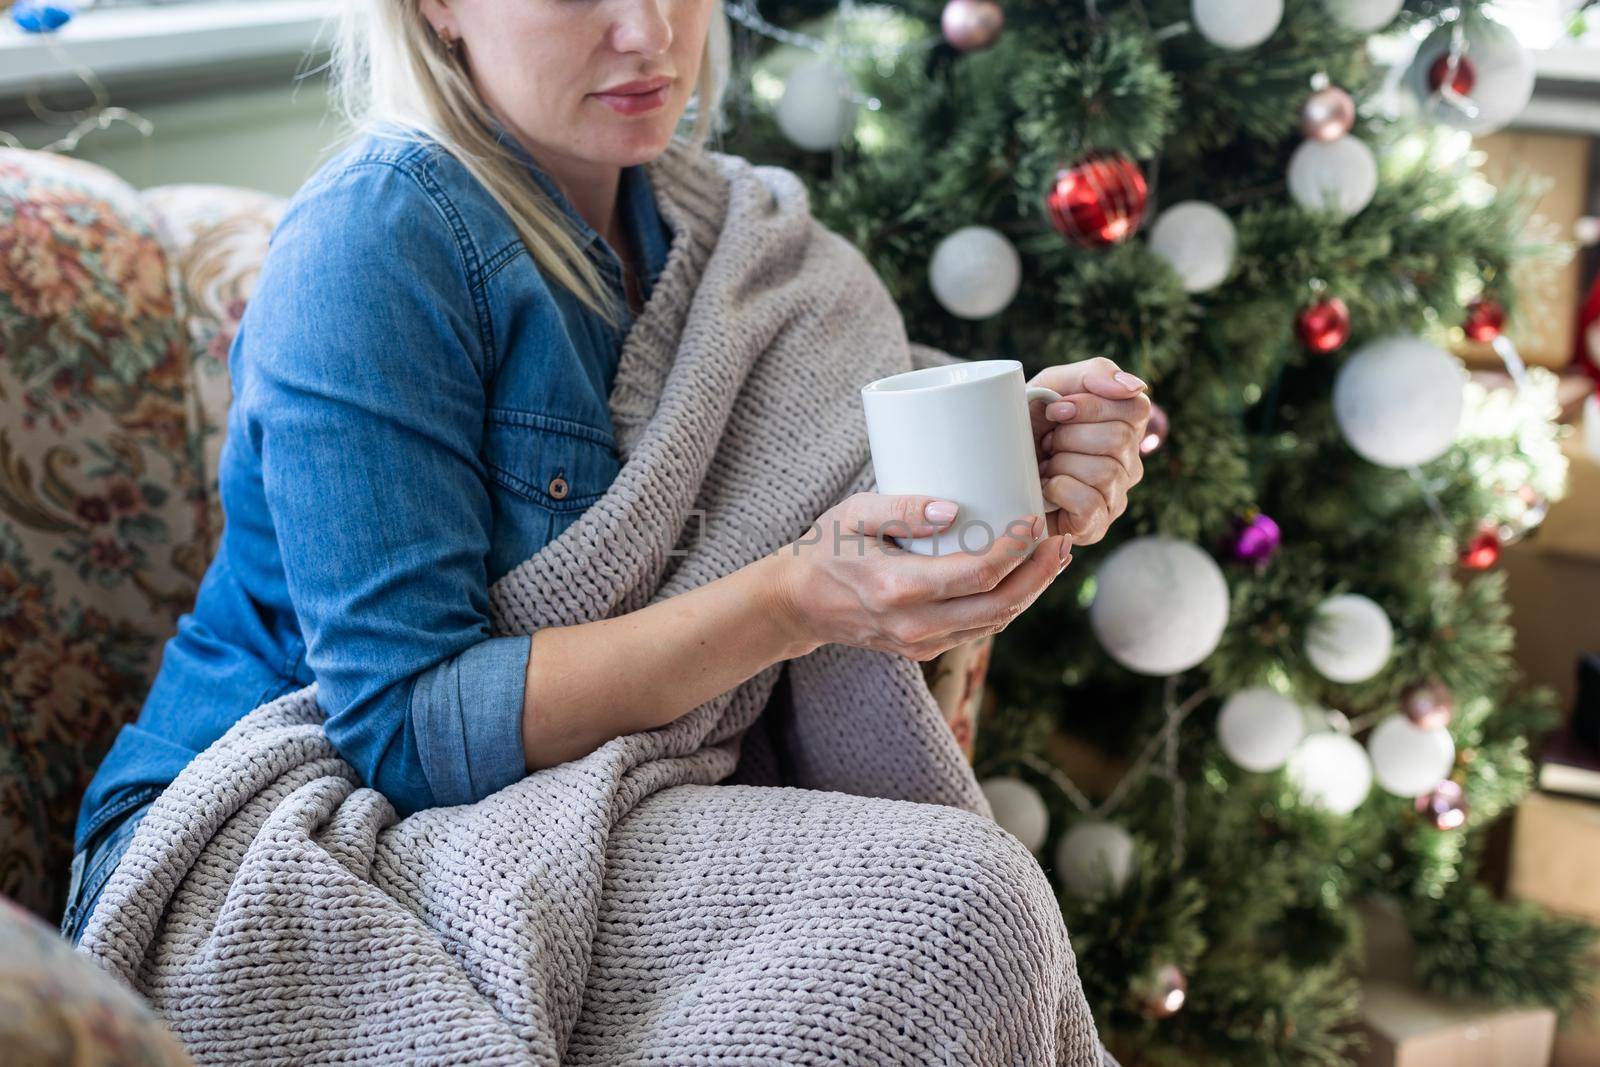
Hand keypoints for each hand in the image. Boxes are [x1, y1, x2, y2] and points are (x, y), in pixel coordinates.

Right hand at [767, 492, 1072, 661]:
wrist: (798, 603)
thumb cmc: (825, 548)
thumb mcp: (853, 514)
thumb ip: (902, 508)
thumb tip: (955, 508)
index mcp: (897, 590)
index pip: (975, 577)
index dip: (1015, 551)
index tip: (1035, 521)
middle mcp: (913, 625)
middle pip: (997, 607)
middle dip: (1038, 574)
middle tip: (1060, 539)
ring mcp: (920, 643)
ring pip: (993, 623)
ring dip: (1030, 591)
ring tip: (1053, 555)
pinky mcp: (923, 649)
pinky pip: (977, 629)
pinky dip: (1007, 604)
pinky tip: (1022, 579)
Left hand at [1026, 357, 1150, 546]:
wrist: (990, 471)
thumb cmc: (1025, 426)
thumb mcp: (1052, 386)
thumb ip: (1095, 373)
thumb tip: (1136, 387)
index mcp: (1124, 427)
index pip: (1136, 408)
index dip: (1090, 407)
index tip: (1054, 412)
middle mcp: (1129, 463)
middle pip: (1118, 440)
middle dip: (1069, 437)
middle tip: (1047, 445)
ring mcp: (1115, 497)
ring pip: (1104, 472)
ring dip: (1061, 465)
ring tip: (1045, 468)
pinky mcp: (1096, 526)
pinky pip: (1090, 504)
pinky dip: (1060, 491)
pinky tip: (1046, 489)